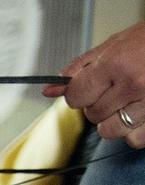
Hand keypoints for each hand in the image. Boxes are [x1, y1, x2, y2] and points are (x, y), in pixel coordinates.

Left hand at [51, 23, 144, 146]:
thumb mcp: (117, 43)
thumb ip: (81, 67)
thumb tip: (49, 89)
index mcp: (117, 63)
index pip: (75, 96)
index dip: (79, 93)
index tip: (88, 88)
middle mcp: (132, 84)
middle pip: (92, 115)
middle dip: (99, 104)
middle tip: (116, 88)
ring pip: (110, 131)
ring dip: (115, 120)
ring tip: (129, 101)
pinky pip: (135, 140)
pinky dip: (135, 131)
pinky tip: (141, 113)